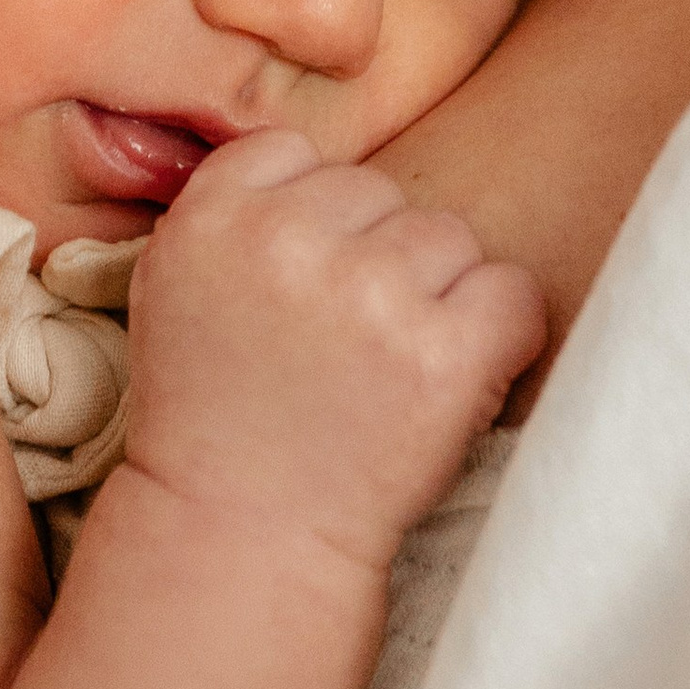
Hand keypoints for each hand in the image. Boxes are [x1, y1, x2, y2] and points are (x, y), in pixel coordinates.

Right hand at [120, 129, 545, 573]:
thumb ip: (231, 207)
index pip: (296, 153)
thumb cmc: (217, 412)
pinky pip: (513, 292)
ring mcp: (370, 293)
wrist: (244, 535)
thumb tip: (312, 156)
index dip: (311, 219)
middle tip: (346, 340)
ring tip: (389, 365)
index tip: (301, 283)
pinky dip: (502, 332)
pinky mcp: (442, 355)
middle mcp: (288, 241)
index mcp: (214, 215)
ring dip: (436, 293)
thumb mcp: (175, 285)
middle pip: (380, 193)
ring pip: (447, 236)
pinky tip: (457, 374)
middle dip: (375, 255)